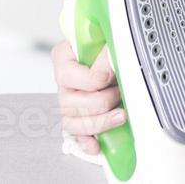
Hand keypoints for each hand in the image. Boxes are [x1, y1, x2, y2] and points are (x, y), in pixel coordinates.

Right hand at [53, 39, 126, 155]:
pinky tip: (97, 145)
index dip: (89, 79)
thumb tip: (103, 73)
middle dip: (99, 102)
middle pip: (69, 103)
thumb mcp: (111, 39)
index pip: (66, 74)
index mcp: (65, 57)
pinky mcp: (79, 116)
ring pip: (72, 122)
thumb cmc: (110, 43)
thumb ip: (106, 54)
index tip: (108, 78)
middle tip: (119, 93)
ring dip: (98, 122)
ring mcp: (69, 101)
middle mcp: (64, 82)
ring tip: (120, 115)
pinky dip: (86, 142)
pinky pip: (76, 135)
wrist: (119, 48)